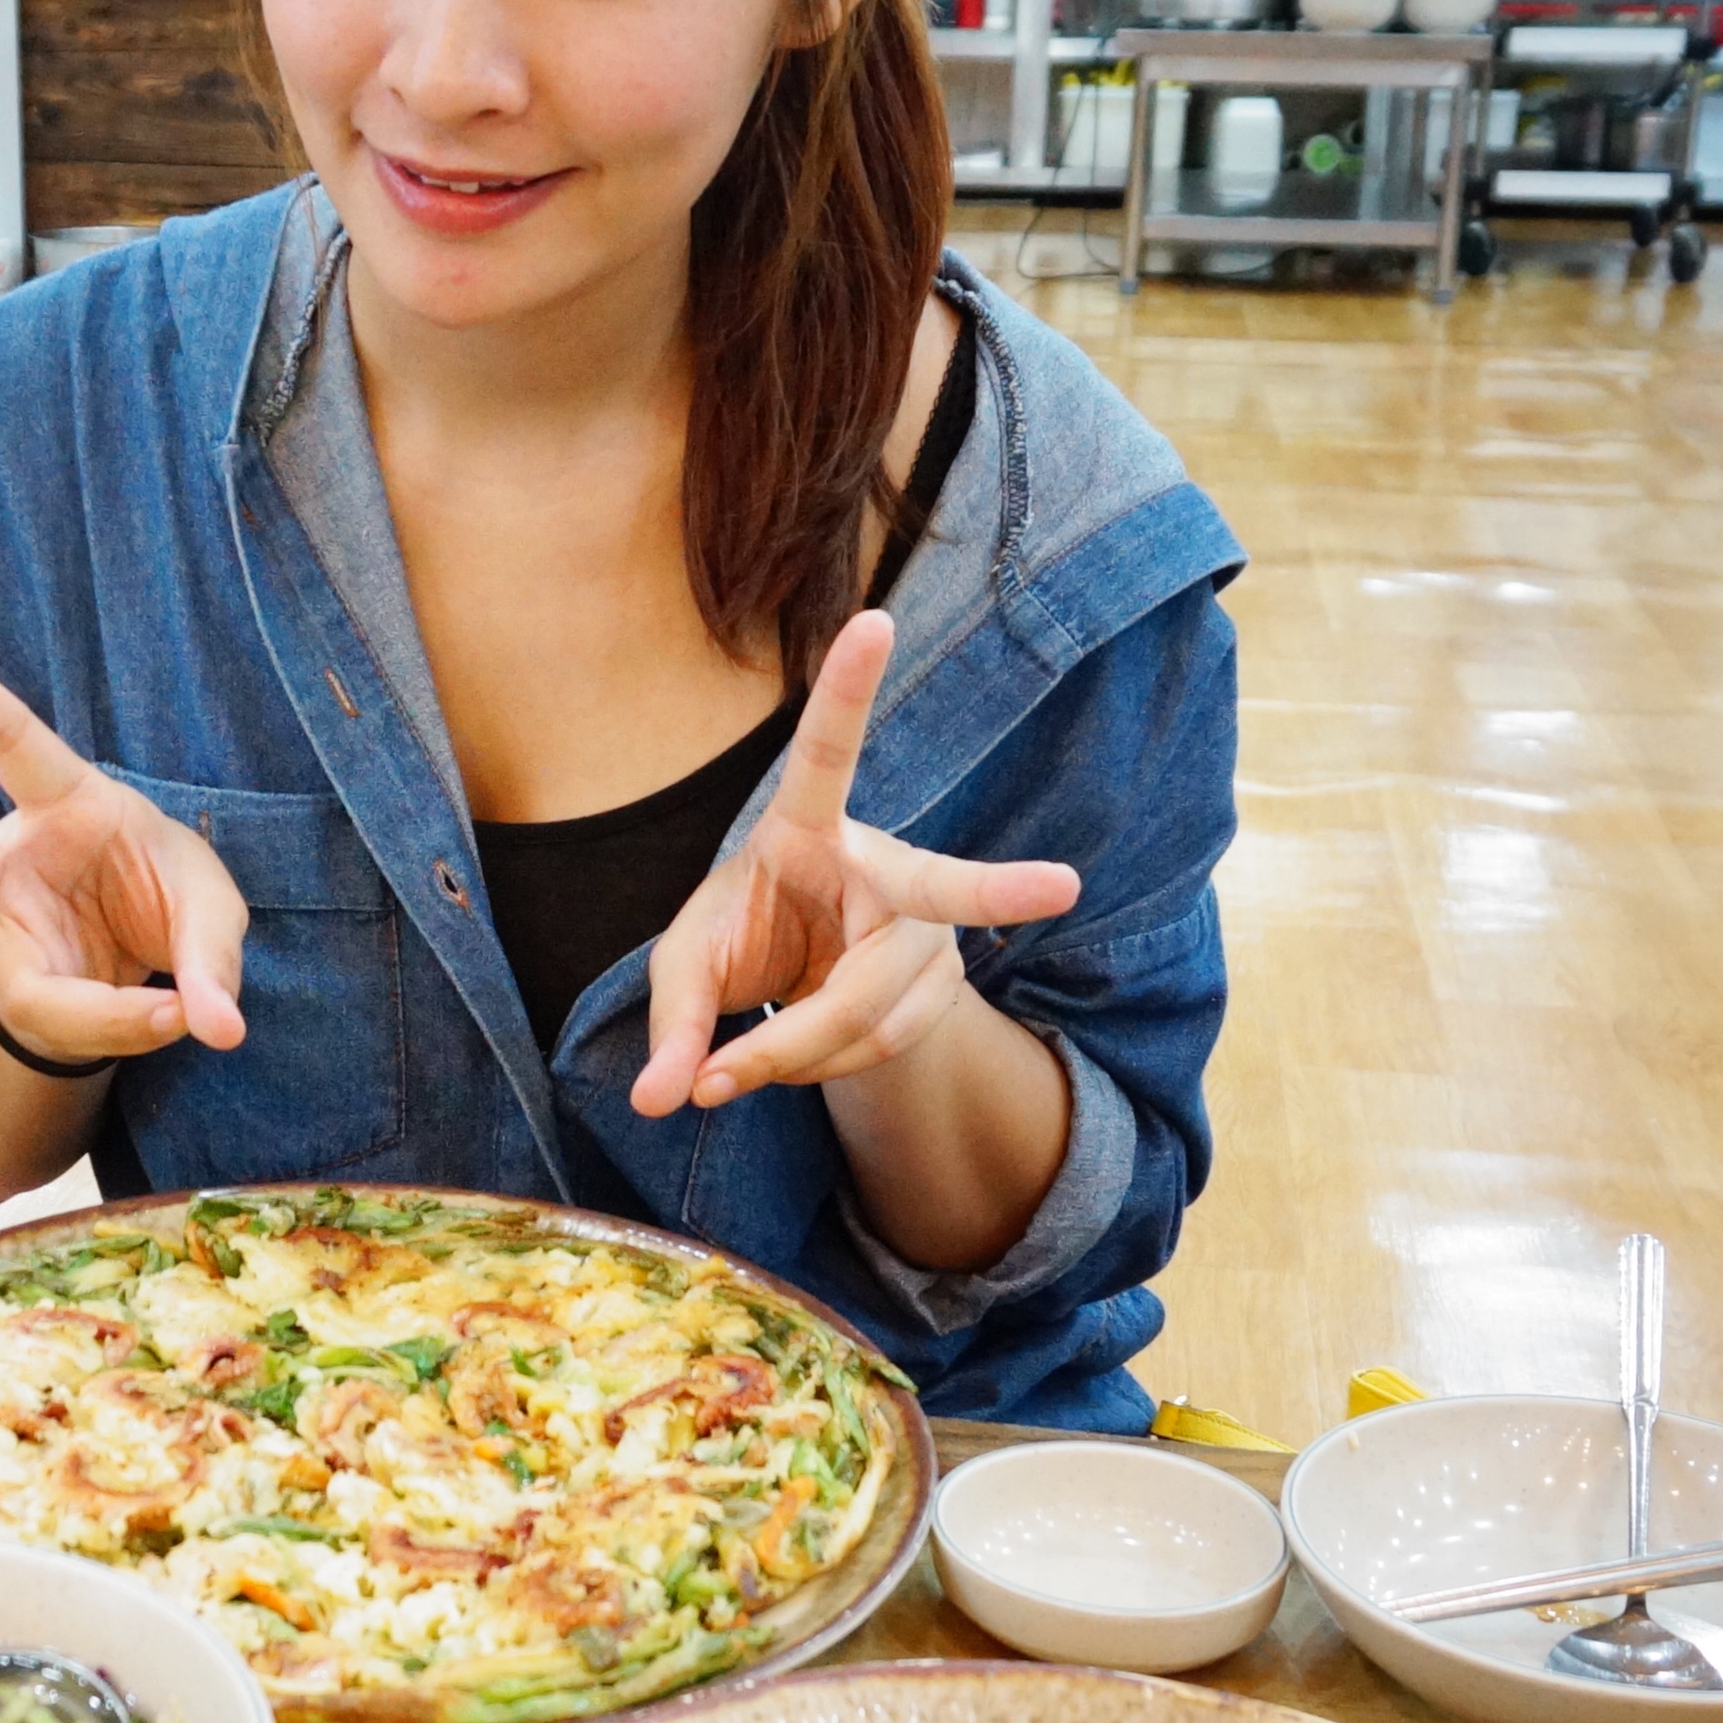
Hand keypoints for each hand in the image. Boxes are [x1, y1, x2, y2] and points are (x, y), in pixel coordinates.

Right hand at [0, 620, 248, 1062]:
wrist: (157, 958)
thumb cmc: (173, 896)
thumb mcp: (213, 906)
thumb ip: (212, 957)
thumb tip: (216, 1027)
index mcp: (65, 803)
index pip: (8, 738)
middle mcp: (15, 866)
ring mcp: (10, 932)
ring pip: (29, 992)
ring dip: (111, 1015)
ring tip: (176, 1010)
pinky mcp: (20, 988)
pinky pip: (69, 1026)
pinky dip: (127, 1029)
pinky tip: (164, 1017)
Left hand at [633, 611, 1079, 1117]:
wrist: (798, 980)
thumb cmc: (739, 940)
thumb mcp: (687, 968)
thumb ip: (671, 1026)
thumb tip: (660, 1104)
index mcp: (806, 825)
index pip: (828, 752)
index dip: (849, 688)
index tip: (872, 618)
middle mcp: (885, 865)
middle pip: (926, 901)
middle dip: (1001, 891)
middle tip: (1062, 887)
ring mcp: (928, 926)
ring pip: (870, 1011)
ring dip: (790, 1056)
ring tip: (739, 1063)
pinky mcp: (944, 983)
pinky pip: (880, 1046)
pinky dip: (820, 1070)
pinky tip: (801, 1053)